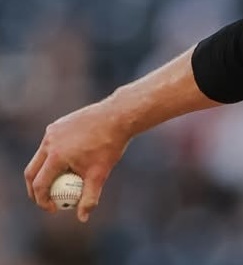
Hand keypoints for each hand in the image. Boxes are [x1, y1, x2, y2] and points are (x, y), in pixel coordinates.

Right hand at [24, 101, 129, 222]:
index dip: (42, 200)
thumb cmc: (110, 145)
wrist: (119, 117)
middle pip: (32, 171)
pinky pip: (50, 145)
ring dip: (44, 172)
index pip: (39, 184)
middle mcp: (49, 142)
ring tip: (59, 182)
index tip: (53, 209)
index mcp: (56, 156)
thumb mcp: (100, 174)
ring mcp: (52, 131)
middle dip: (35, 189)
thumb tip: (82, 218)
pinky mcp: (57, 125)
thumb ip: (90, 197)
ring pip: (40, 157)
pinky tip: (70, 161)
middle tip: (45, 200)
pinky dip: (53, 156)